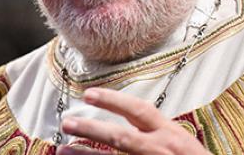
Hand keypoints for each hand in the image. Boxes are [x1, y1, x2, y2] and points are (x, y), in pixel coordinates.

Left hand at [57, 88, 209, 154]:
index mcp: (170, 134)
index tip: (89, 93)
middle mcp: (161, 149)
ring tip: (63, 149)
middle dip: (92, 129)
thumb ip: (156, 133)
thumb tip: (127, 124)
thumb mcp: (180, 143)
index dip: (113, 100)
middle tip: (67, 122)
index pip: (138, 110)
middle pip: (122, 137)